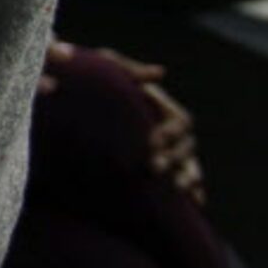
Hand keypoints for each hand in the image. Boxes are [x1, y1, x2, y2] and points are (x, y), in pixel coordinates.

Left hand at [43, 41, 204, 201]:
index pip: (181, 121)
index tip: (152, 142)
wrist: (72, 96)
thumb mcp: (106, 65)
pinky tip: (195, 202)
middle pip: (187, 146)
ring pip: (189, 164)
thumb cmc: (90, 74)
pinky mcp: (154, 163)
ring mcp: (164, 146)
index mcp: (159, 103)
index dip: (170, 133)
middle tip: (153, 168)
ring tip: (178, 189)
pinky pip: (180, 177)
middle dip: (173, 158)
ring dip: (187, 176)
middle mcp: (166, 126)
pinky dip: (191, 189)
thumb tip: (161, 73)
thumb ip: (129, 69)